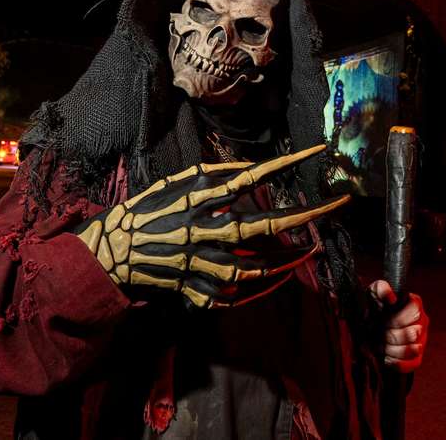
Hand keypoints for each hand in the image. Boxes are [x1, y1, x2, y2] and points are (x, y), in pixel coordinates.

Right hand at [75, 144, 348, 308]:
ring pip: (256, 267)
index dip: (286, 164)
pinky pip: (233, 293)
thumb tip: (242, 170)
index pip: (252, 177)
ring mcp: (203, 262)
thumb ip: (207, 175)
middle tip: (336, 206)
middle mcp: (207, 230)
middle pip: (265, 225)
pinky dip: (254, 290)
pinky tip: (274, 280)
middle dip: (305, 215)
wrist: (109, 252)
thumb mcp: (171, 183)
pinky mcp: (195, 285)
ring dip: (286, 261)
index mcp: (200, 199)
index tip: (315, 152)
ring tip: (309, 250)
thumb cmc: (141, 212)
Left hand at [370, 280, 428, 373]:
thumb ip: (381, 289)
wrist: (368, 329)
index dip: (397, 318)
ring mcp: (421, 341)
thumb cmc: (373, 310)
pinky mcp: (417, 358)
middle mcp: (422, 322)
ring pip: (413, 349)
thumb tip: (391, 297)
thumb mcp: (373, 294)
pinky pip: (412, 364)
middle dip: (391, 334)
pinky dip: (396, 362)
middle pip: (414, 333)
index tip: (383, 318)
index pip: (415, 311)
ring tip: (379, 344)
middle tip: (377, 333)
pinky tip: (385, 356)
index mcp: (414, 304)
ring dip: (392, 348)